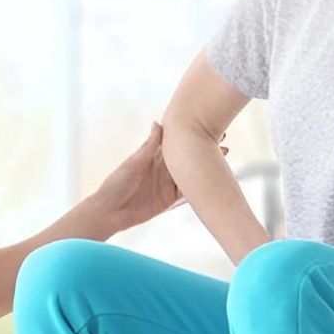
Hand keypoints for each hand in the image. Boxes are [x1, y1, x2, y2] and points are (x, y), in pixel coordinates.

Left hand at [93, 123, 225, 234]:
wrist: (110, 211)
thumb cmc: (117, 183)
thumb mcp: (135, 162)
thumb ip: (150, 145)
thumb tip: (159, 122)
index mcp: (154, 156)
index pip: (177, 143)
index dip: (191, 136)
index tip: (207, 126)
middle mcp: (163, 169)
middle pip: (188, 158)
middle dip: (204, 151)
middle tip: (224, 142)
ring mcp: (166, 185)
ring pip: (191, 175)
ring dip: (205, 169)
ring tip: (224, 160)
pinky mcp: (168, 200)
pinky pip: (187, 194)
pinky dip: (199, 189)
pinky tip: (213, 184)